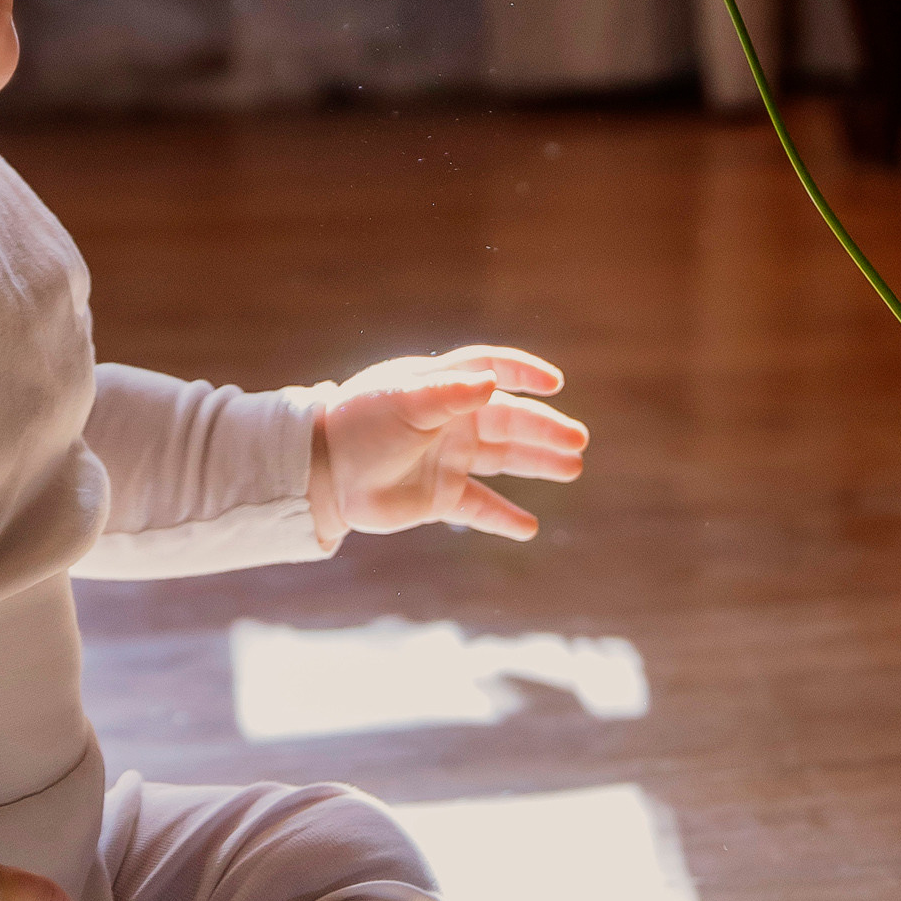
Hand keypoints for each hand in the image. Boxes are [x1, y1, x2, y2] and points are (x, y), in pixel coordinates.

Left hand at [312, 346, 587, 544]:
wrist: (322, 472)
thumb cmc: (360, 424)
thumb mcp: (404, 401)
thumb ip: (448, 392)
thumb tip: (493, 382)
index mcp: (443, 388)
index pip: (492, 371)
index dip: (524, 374)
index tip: (554, 384)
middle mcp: (452, 421)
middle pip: (510, 421)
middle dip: (545, 430)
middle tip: (578, 441)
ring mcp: (448, 459)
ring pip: (505, 460)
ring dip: (539, 464)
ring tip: (573, 468)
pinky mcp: (440, 497)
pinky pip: (480, 507)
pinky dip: (504, 518)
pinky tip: (529, 529)